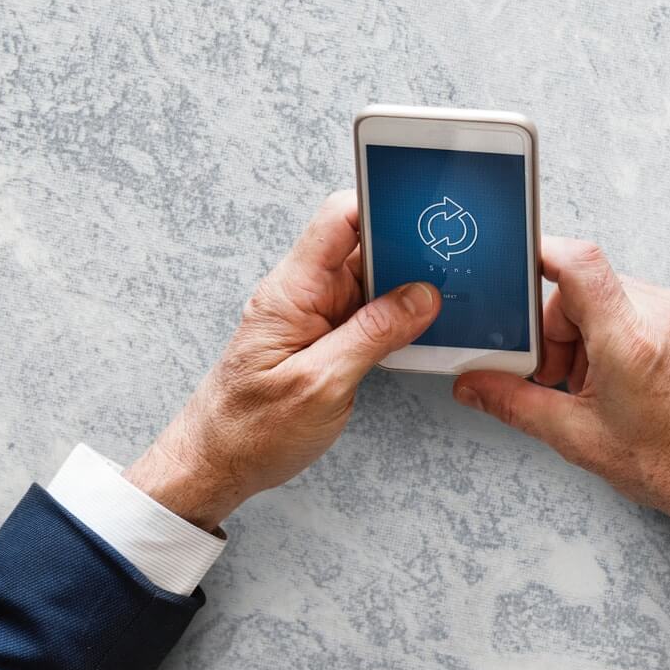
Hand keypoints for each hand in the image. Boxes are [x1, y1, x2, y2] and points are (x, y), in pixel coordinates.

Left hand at [126, 191, 439, 529]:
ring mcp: (314, 313)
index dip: (381, 204)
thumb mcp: (320, 385)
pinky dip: (397, 312)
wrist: (216, 465)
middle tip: (453, 258)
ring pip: (370, 276)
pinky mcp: (324, 336)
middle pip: (362, 242)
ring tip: (448, 292)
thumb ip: (372, 335)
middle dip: (408, 244)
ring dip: (407, 282)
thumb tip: (421, 297)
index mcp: (292, 292)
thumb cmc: (249, 432)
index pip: (338, 219)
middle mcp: (302, 293)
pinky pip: (368, 308)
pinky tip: (422, 324)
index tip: (424, 211)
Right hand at [453, 238, 669, 572]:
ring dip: (600, 332)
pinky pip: (657, 306)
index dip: (541, 256)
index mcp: (632, 340)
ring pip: (622, 298)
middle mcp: (669, 314)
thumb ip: (516, 403)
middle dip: (565, 327)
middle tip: (566, 378)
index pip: (577, 263)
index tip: (520, 273)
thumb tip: (474, 385)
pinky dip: (636, 332)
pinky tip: (639, 379)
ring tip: (607, 387)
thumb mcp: (580, 439)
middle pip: (591, 287)